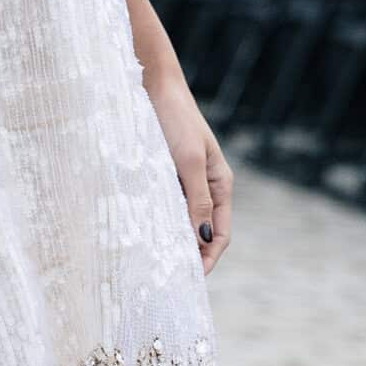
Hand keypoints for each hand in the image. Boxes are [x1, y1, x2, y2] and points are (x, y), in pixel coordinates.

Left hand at [151, 80, 232, 274]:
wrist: (152, 86)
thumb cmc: (175, 119)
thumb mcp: (189, 161)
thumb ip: (198, 199)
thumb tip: (204, 238)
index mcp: (220, 183)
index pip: (221, 233)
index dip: (209, 257)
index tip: (193, 279)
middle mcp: (204, 185)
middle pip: (202, 230)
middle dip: (191, 254)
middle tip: (170, 278)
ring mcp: (183, 180)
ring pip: (181, 219)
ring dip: (173, 239)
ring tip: (156, 261)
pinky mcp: (163, 173)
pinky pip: (164, 205)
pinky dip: (159, 221)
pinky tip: (144, 232)